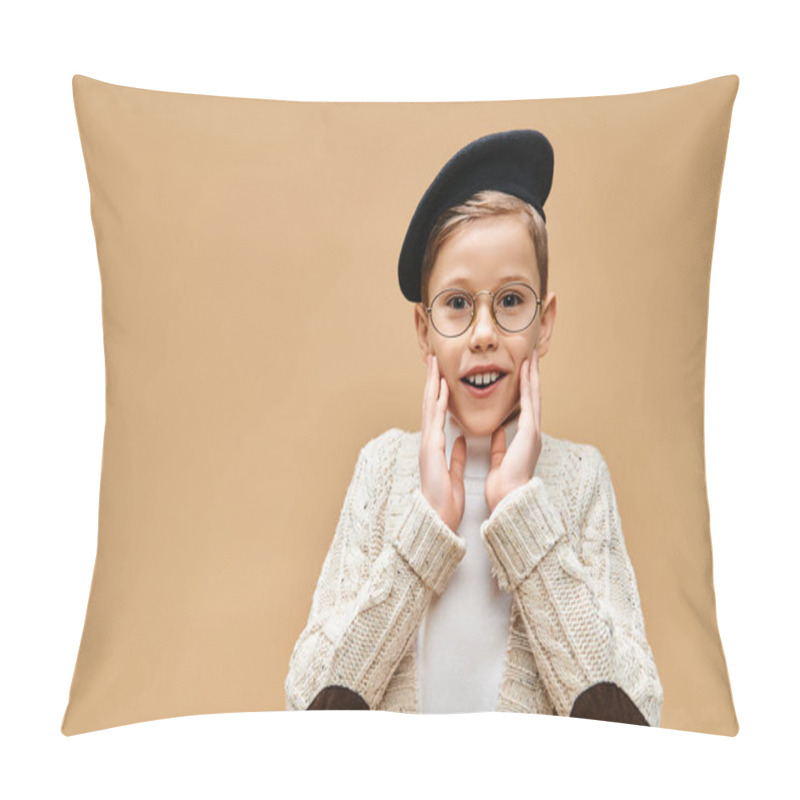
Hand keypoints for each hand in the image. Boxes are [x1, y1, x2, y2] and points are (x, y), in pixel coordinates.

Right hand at [419, 354, 466, 532]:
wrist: (437, 517)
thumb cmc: (445, 500)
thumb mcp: (454, 473)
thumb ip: (457, 456)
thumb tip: (461, 442)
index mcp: (435, 447)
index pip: (436, 414)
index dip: (438, 393)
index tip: (442, 376)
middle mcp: (429, 442)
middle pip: (429, 405)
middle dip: (431, 381)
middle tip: (433, 360)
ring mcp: (427, 444)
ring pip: (429, 407)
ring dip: (431, 384)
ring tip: (434, 365)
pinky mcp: (431, 448)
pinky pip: (435, 420)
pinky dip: (437, 403)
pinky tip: (440, 388)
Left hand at [485, 349, 542, 514]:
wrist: (509, 499)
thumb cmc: (504, 485)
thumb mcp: (500, 459)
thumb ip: (500, 444)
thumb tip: (498, 432)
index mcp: (524, 439)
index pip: (524, 407)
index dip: (523, 388)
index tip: (521, 372)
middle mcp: (532, 432)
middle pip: (533, 397)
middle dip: (532, 376)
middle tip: (532, 356)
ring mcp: (533, 431)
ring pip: (534, 396)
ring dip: (533, 375)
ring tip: (532, 356)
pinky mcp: (530, 432)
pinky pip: (529, 403)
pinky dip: (528, 386)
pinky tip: (527, 371)